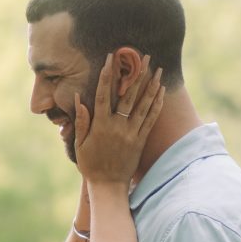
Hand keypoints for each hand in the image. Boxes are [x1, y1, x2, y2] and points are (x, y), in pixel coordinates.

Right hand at [74, 54, 165, 184]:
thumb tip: (79, 99)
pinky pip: (150, 119)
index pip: (103, 94)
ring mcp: (131, 133)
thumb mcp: (80, 143)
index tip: (110, 58)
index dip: (107, 75)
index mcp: (100, 125)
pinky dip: (156, 104)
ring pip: (143, 104)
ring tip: (159, 69)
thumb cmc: (90, 164)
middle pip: (129, 95)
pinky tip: (161, 91)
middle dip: (137, 73)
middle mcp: (117, 127)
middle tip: (145, 56)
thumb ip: (80, 121)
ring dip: (152, 85)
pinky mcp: (141, 140)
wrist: (108, 186)